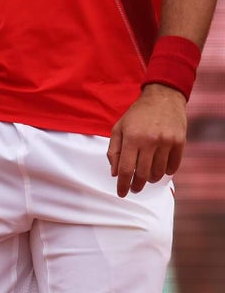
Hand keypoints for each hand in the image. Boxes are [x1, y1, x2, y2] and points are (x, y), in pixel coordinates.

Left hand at [106, 83, 186, 197]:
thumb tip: (115, 173)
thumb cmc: (137, 114)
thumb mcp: (119, 128)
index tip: (121, 193)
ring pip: (158, 172)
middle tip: (134, 189)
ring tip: (146, 176)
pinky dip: (166, 172)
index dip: (123, 184)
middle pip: (142, 174)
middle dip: (136, 185)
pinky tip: (160, 169)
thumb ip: (114, 150)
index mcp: (132, 137)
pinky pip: (173, 166)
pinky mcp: (180, 143)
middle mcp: (150, 141)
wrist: (163, 98)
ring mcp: (167, 142)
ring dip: (150, 179)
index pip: (126, 168)